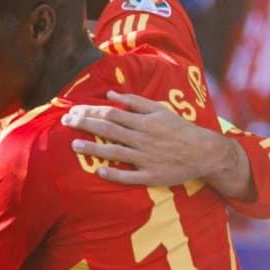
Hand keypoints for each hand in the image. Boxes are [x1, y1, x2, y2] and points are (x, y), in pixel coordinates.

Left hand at [63, 92, 231, 186]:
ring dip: (94, 148)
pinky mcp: (151, 176)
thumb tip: (111, 93)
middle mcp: (143, 138)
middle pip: (109, 130)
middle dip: (85, 125)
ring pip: (116, 152)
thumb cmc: (179, 129)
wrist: (203, 152)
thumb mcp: (160, 110)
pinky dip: (115, 174)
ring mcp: (147, 158)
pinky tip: (99, 171)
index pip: (111, 113)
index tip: (73, 111)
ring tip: (74, 145)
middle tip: (65, 122)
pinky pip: (130, 176)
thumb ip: (135, 102)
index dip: (90, 112)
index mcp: (144, 121)